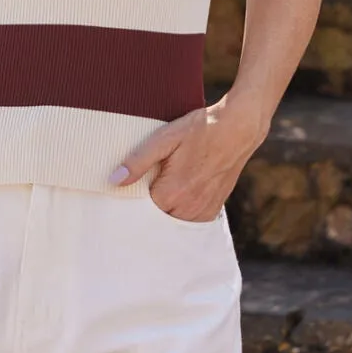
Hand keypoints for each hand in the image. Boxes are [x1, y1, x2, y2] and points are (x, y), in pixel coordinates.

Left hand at [110, 94, 269, 221]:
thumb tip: (114, 181)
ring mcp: (203, 211)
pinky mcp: (213, 210)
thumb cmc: (200, 130)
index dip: (131, 200)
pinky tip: (178, 195)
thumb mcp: (164, 139)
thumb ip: (138, 162)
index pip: (139, 212)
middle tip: (146, 187)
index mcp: (172, 193)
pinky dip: (181, 213)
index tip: (129, 190)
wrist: (238, 129)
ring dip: (165, 212)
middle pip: (156, 220)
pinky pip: (189, 221)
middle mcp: (188, 208)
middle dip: (148, 209)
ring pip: (173, 223)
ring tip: (164, 189)